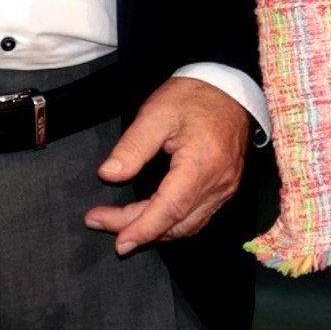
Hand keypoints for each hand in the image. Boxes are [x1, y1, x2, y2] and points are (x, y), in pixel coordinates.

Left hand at [81, 78, 251, 253]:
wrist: (229, 88)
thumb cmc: (194, 97)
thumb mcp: (156, 113)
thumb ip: (132, 147)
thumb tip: (109, 175)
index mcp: (202, 164)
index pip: (170, 209)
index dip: (142, 229)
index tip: (118, 241)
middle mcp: (218, 183)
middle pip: (176, 223)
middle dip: (138, 229)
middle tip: (101, 221)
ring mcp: (225, 189)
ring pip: (188, 226)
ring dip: (154, 230)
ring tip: (120, 222)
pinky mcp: (226, 188)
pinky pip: (198, 217)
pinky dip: (172, 223)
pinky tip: (152, 218)